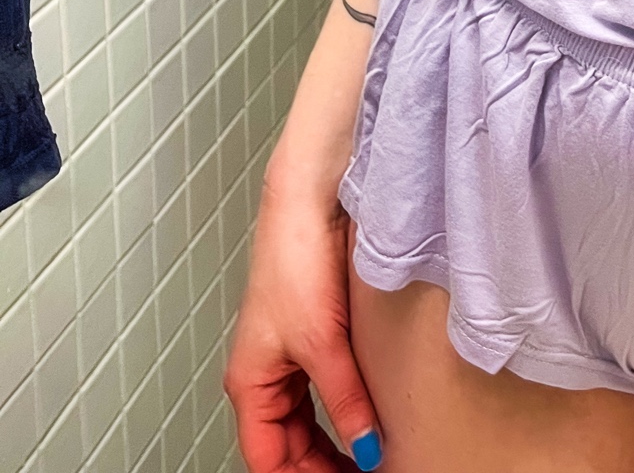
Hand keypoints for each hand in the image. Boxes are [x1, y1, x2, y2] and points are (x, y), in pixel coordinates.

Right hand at [224, 161, 382, 472]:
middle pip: (286, 444)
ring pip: (304, 420)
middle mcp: (264, 372)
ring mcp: (286, 353)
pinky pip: (319, 389)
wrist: (307, 202)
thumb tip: (367, 448)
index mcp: (251, 383)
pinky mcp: (309, 332)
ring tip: (367, 456)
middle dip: (319, 466)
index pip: (269, 460)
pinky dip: (338, 411)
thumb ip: (346, 400)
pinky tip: (363, 416)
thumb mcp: (324, 343)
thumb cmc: (293, 260)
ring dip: (329, 443)